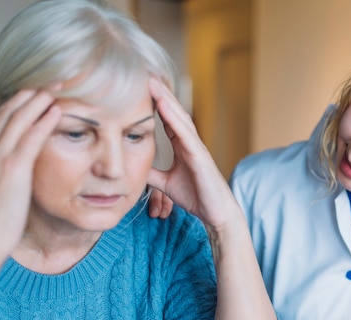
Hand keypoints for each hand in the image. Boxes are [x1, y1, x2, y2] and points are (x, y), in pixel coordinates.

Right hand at [0, 89, 60, 263]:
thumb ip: (0, 176)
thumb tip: (14, 172)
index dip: (18, 103)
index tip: (35, 93)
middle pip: (7, 112)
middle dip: (30, 94)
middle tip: (51, 82)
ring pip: (18, 118)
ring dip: (39, 100)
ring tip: (57, 87)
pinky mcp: (11, 169)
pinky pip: (30, 137)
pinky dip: (43, 120)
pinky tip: (56, 109)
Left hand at [146, 78, 239, 228]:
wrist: (217, 214)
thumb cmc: (197, 196)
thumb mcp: (166, 183)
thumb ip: (152, 173)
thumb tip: (133, 166)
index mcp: (183, 148)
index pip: (167, 120)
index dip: (154, 104)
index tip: (139, 89)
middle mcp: (191, 144)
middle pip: (173, 113)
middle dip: (160, 94)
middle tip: (144, 74)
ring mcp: (197, 148)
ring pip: (180, 118)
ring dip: (166, 99)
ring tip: (152, 82)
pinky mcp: (201, 157)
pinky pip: (186, 134)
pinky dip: (174, 119)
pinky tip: (164, 106)